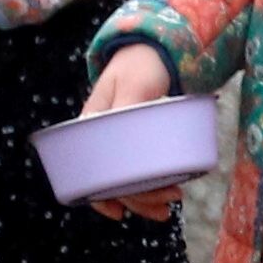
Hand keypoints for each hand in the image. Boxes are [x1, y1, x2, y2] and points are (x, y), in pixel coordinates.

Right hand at [78, 39, 185, 220]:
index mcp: (92, 127)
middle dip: (138, 199)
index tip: (118, 211)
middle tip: (169, 201)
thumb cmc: (140, 64)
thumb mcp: (135, 82)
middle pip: (114, 181)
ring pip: (130, 180)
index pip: (88, 171)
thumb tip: (128, 131)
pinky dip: (154, 184)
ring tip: (173, 200)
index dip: (100, 197)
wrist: (156, 51)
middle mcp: (105, 139)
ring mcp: (124, 142)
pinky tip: (167, 192)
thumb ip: (130, 103)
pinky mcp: (143, 142)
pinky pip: (144, 170)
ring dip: (149, 197)